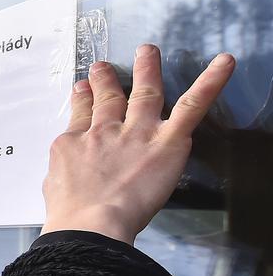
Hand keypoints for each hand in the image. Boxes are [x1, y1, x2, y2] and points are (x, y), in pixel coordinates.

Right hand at [40, 45, 234, 244]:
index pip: (82, 114)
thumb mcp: (52, 184)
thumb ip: (62, 169)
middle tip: (102, 68)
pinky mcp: (166, 141)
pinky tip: (223, 64)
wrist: (89, 223)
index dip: (82, 99)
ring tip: (148, 52)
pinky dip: (211, 82)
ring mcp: (137, 132)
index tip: (82, 90)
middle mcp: (105, 131)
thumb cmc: (69, 213)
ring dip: (148, 69)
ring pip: (146, 93)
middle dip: (105, 80)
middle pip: (108, 98)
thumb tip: (67, 169)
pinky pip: (192, 106)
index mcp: (75, 143)